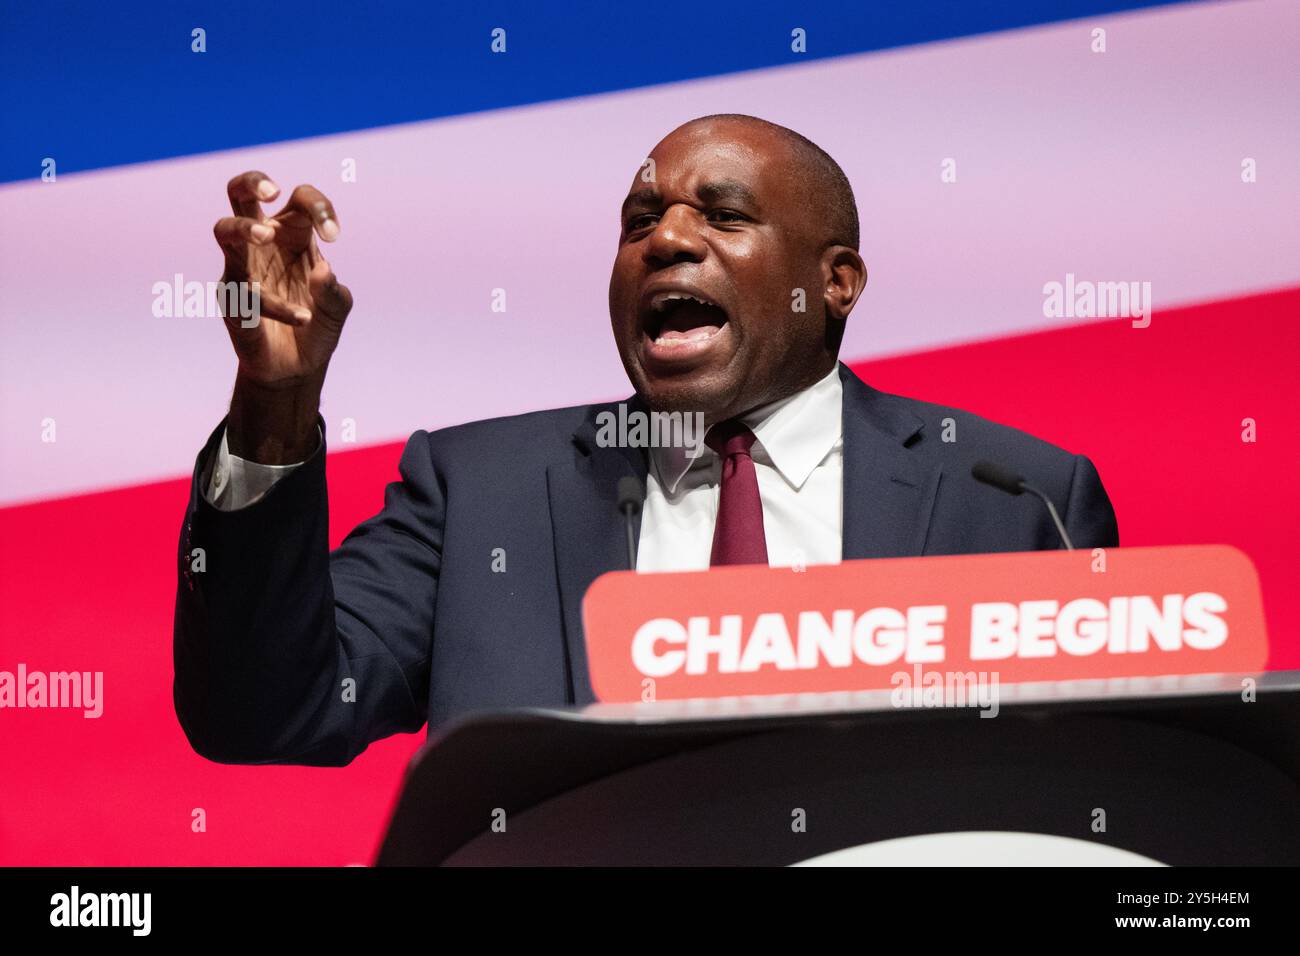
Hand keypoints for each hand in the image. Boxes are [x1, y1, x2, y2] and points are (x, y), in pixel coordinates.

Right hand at [213, 171, 353, 462]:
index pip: (300, 201)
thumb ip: (335, 292)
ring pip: (224, 230)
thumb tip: (323, 271)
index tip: (333, 236)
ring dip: (243, 228)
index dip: (318, 208)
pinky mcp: (231, 299)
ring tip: (264, 236)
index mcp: (292, 236)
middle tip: (272, 192)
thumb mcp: (337, 308)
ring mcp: (241, 268)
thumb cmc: (316, 328)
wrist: (297, 369)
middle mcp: (262, 245)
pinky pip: (247, 292)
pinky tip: (303, 318)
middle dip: (253, 182)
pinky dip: (278, 305)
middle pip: (241, 193)